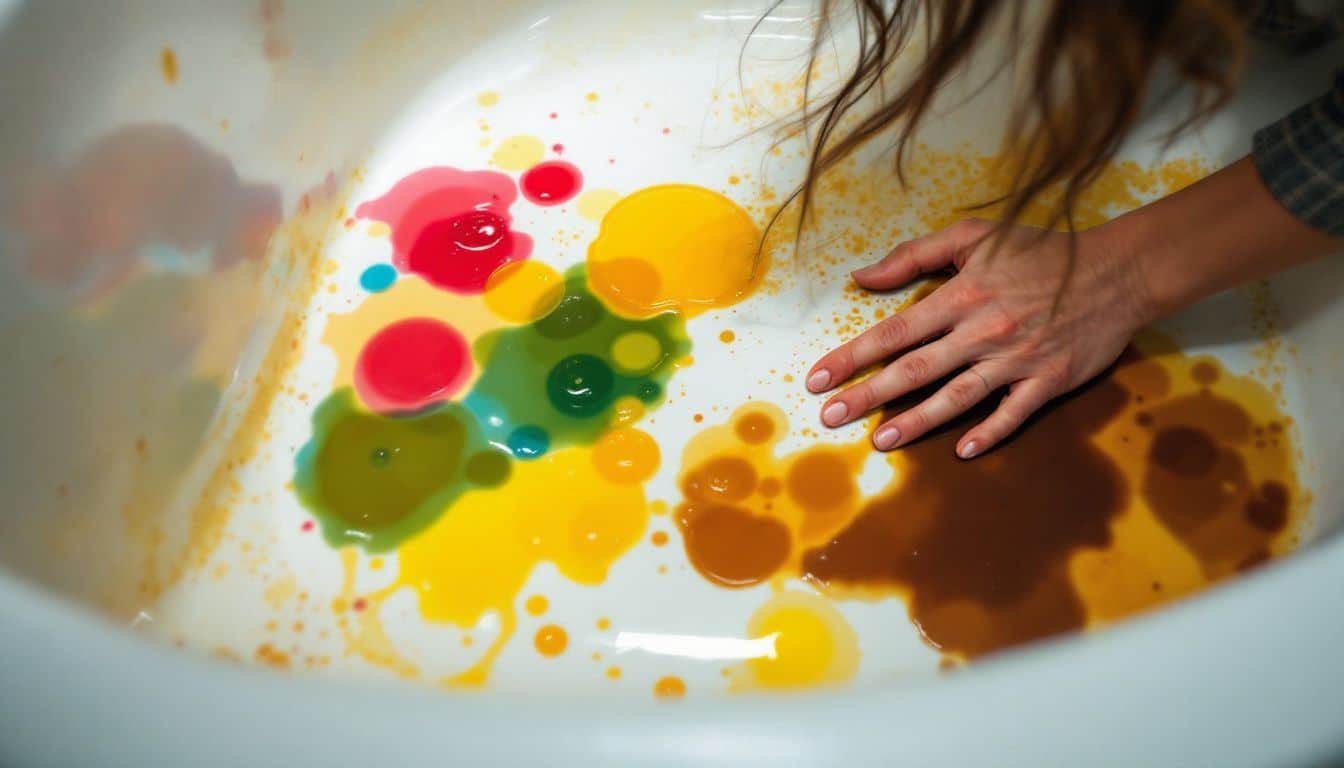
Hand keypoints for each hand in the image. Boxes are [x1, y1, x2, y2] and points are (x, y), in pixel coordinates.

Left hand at [805, 217, 1153, 457]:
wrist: (1116, 271)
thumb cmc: (1040, 252)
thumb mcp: (975, 236)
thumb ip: (914, 254)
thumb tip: (862, 276)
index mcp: (960, 297)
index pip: (893, 333)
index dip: (851, 356)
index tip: (817, 379)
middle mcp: (982, 332)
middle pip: (914, 370)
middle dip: (868, 395)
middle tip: (830, 416)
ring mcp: (1015, 360)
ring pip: (956, 397)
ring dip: (916, 422)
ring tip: (879, 440)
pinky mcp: (1048, 381)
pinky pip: (1013, 413)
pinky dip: (990, 433)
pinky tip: (963, 451)